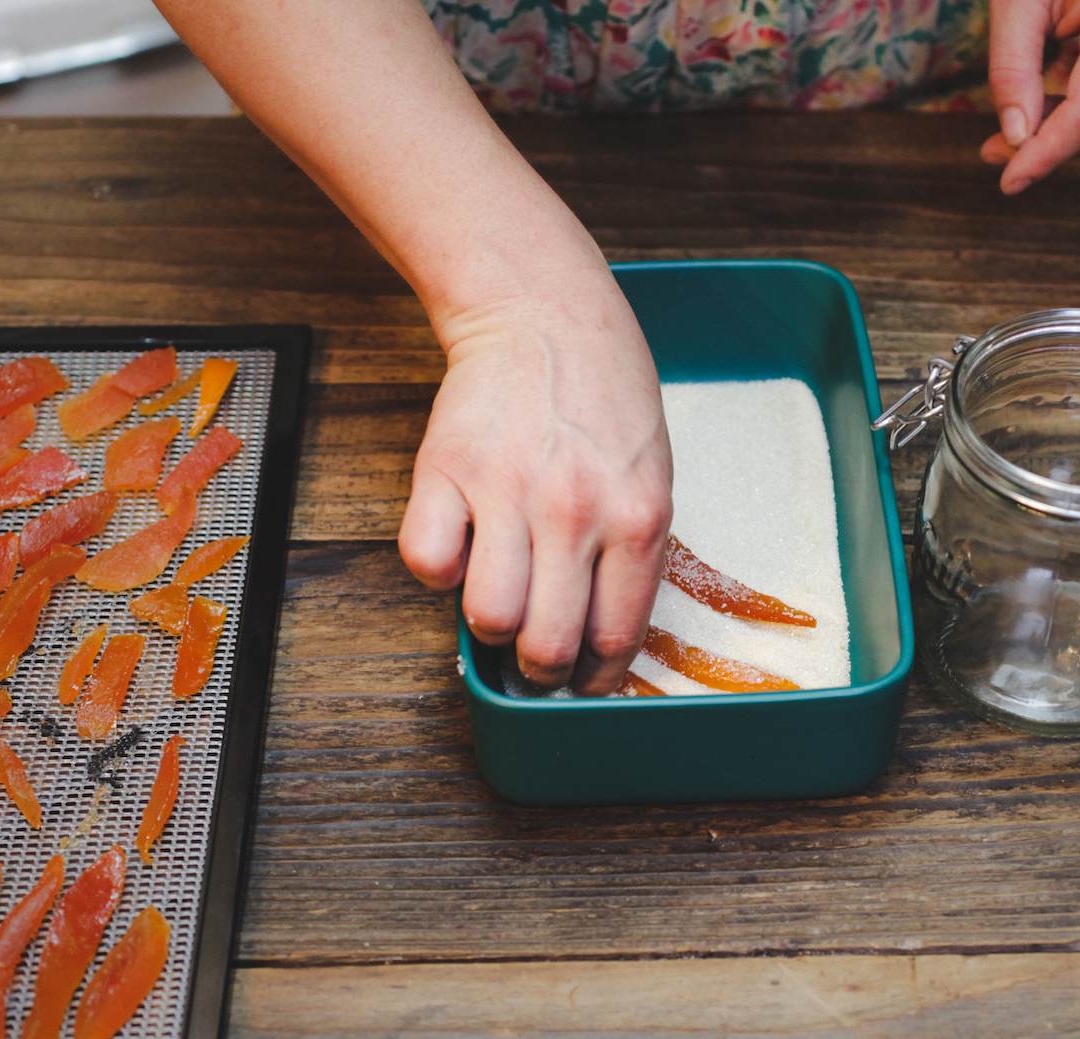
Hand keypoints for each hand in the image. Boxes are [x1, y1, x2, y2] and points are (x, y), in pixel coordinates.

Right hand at [398, 276, 673, 695]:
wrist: (543, 314)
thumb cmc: (606, 395)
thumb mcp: (651, 474)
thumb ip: (630, 552)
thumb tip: (599, 636)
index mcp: (637, 518)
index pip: (614, 635)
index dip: (593, 678)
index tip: (581, 683)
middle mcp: (575, 512)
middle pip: (546, 644)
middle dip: (539, 668)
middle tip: (535, 656)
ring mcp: (508, 491)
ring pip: (488, 616)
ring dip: (491, 624)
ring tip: (500, 599)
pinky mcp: (445, 470)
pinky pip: (428, 563)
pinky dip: (439, 571)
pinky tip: (461, 546)